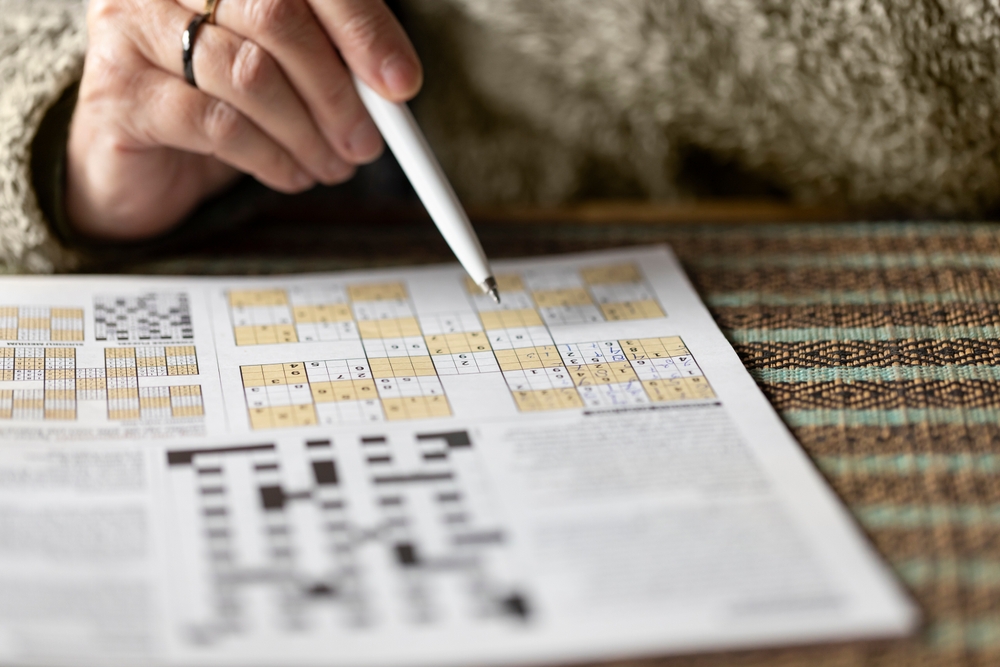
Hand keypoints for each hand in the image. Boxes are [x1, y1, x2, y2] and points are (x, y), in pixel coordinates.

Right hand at [66, 0, 421, 239]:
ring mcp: (133, 27)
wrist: (137, 162)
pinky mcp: (121, 91)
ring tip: (333, 165)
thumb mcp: (279, 68)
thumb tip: (391, 83)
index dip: (361, 27)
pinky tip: (293, 175)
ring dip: (308, 133)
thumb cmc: (216, 102)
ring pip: (249, 75)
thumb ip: (327, 57)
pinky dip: (271, 157)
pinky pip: (216, 124)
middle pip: (277, 18)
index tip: (401, 83)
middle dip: (337, 90)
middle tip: (367, 142)